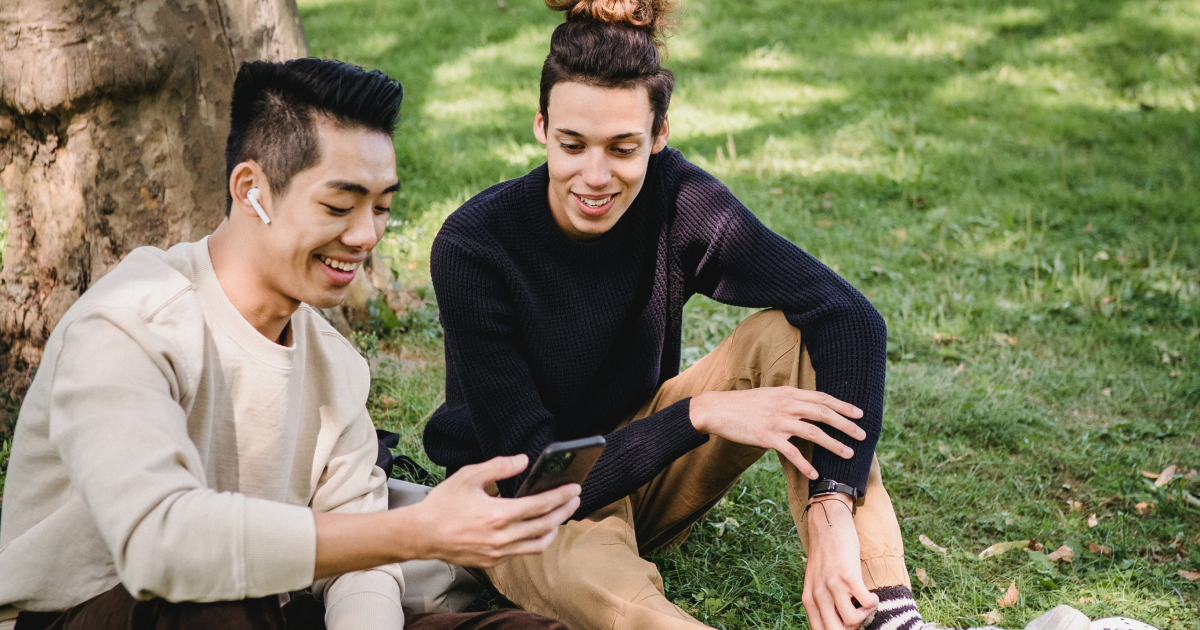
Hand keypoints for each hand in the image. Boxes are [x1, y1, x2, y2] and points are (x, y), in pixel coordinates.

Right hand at [400, 454, 580, 566]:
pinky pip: (522, 552)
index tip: (575, 488)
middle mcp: (502, 538)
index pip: (541, 505)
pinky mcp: (492, 562)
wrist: (421, 535)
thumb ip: (499, 467)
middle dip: (564, 511)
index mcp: (498, 515)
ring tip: (559, 515)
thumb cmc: (443, 504)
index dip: (561, 496)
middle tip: (575, 499)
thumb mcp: (468, 476)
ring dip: (553, 529)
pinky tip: (536, 529)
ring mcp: (498, 553)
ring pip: (538, 545)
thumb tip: (524, 461)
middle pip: (546, 526)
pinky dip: (535, 540)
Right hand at [690, 387, 865, 479]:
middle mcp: (786, 404)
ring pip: (813, 432)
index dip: (843, 406)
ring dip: (833, 444)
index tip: (859, 414)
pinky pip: (791, 452)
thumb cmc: (743, 404)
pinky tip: (814, 473)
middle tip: (862, 435)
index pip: (822, 398)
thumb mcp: (769, 396)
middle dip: (846, 424)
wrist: (717, 409)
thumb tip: (807, 408)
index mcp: (788, 393)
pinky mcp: (767, 436)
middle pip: (823, 413)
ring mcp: (777, 420)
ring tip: (848, 454)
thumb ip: (788, 400)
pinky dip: (804, 464)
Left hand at [802, 495, 877, 629]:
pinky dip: (873, 603)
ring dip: (864, 616)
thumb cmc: (826, 556)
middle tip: (858, 615)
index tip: (850, 626)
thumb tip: (840, 625)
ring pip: (852, 622)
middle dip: (852, 628)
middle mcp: (818, 596)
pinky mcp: (848, 576)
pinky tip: (871, 594)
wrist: (828, 526)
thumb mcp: (816, 582)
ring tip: (865, 602)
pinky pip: (866, 604)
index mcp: (808, 600)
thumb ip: (822, 603)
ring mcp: (832, 586)